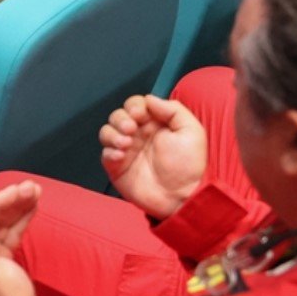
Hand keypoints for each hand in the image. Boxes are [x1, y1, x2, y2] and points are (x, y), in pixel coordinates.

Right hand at [100, 94, 207, 218]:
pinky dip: (109, 151)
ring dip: (113, 134)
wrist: (182, 196)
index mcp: (155, 124)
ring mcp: (127, 151)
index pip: (136, 105)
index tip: (140, 114)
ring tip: (126, 143)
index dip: (134, 106)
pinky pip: (105, 154)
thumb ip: (173, 109)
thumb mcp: (191, 131)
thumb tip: (150, 99)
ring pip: (107, 132)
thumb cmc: (190, 166)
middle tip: (132, 128)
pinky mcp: (117, 168)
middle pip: (118, 115)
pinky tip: (122, 155)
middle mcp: (139, 135)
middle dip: (121, 118)